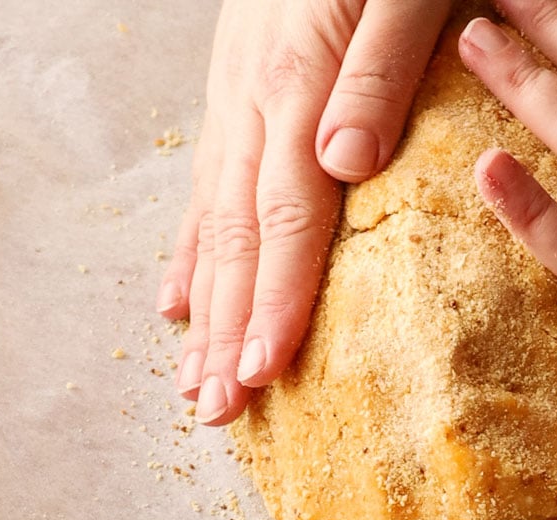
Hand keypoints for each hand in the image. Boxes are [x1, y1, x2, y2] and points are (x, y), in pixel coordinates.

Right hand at [156, 0, 452, 424]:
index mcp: (298, 81)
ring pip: (211, 215)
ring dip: (203, 301)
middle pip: (236, 233)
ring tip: (191, 373)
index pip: (287, 216)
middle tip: (217, 409)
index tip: (262, 374)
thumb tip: (343, 161)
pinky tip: (178, 292)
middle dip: (226, 326)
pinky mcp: (240, 88)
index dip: (273, 299)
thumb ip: (378, 72)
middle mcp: (254, 98)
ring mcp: (237, 94)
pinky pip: (207, 180)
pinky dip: (189, 245)